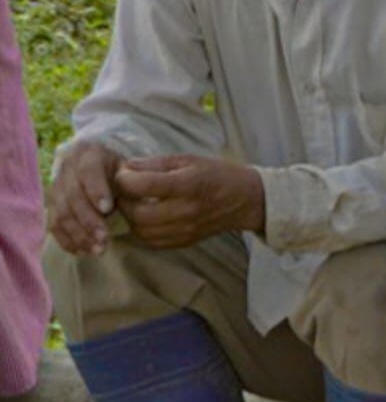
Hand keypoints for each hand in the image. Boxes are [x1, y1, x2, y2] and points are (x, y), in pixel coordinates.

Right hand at [48, 142, 124, 254]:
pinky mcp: (53, 206)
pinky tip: (82, 251)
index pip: (89, 172)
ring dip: (79, 235)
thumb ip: (134, 179)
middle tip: (104, 239)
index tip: (108, 209)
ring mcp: (57, 188)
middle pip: (73, 197)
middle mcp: (68, 170)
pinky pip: (54, 225)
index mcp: (88, 154)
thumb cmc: (120, 169)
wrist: (99, 166)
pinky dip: (67, 240)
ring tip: (98, 250)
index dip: (96, 191)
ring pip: (62, 213)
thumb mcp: (129, 167)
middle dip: (89, 221)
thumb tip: (141, 196)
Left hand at [112, 155, 265, 249]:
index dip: (125, 179)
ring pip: (141, 230)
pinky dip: (142, 230)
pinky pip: (151, 241)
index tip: (124, 173)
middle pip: (138, 213)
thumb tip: (126, 168)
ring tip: (135, 203)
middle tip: (125, 190)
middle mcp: (187, 210)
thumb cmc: (217, 175)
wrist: (245, 200)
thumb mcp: (189, 159)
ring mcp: (186, 230)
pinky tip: (147, 217)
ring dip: (131, 217)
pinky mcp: (185, 242)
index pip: (144, 185)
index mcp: (189, 184)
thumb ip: (156, 163)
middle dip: (123, 201)